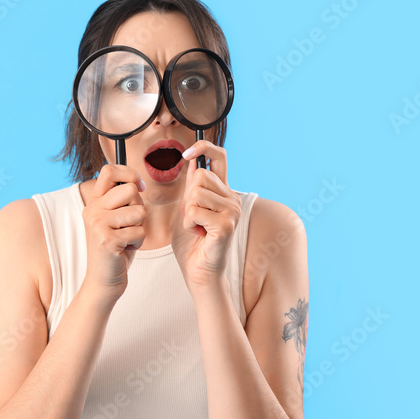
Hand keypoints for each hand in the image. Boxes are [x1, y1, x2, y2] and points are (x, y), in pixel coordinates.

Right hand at [81, 163, 147, 298]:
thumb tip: (138, 182)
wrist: (103, 280)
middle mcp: (92, 210)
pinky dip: (138, 241)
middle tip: (129, 224)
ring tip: (127, 238)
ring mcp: (98, 224)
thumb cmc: (116, 248)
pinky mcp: (107, 240)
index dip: (130, 173)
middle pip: (130, 190)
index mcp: (94, 202)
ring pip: (139, 211)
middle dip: (139, 207)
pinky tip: (125, 249)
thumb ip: (122, 200)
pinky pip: (140, 231)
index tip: (140, 187)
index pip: (109, 170)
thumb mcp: (116, 219)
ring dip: (140, 227)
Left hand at [171, 140, 241, 291]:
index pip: (220, 157)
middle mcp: (232, 198)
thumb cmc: (192, 243)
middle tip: (194, 218)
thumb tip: (192, 161)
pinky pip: (194, 211)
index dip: (204, 148)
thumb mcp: (187, 208)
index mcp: (223, 192)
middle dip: (188, 197)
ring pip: (196, 194)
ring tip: (197, 227)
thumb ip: (191, 187)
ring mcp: (232, 211)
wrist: (198, 271)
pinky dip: (189, 224)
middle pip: (200, 176)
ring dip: (187, 213)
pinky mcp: (227, 225)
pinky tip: (199, 234)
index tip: (186, 153)